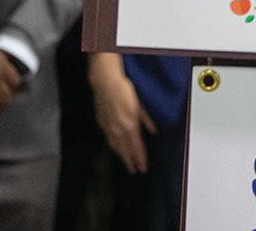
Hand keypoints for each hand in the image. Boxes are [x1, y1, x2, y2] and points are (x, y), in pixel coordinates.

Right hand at [89, 52, 156, 173]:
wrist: (105, 83)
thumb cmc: (125, 91)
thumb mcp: (140, 105)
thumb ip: (146, 120)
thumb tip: (153, 131)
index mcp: (129, 125)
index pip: (136, 147)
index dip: (140, 158)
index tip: (143, 168)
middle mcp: (118, 129)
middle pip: (125, 150)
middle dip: (130, 161)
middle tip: (134, 171)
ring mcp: (108, 127)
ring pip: (115, 146)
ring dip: (121, 156)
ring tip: (126, 163)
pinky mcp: (101, 122)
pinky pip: (108, 138)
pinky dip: (113, 145)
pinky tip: (115, 147)